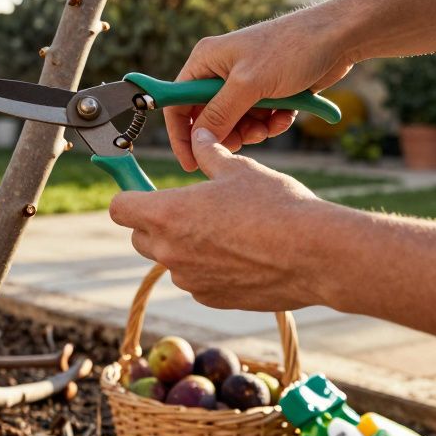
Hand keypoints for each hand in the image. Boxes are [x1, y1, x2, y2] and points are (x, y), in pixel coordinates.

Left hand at [110, 128, 354, 311]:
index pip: (120, 208)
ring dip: (185, 247)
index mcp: (167, 214)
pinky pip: (197, 281)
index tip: (145, 191)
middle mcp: (170, 251)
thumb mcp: (239, 170)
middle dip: (155, 223)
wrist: (316, 254)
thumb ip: (210, 155)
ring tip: (227, 231)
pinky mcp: (213, 299)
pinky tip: (242, 255)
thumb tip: (199, 137)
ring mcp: (190, 280)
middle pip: (140, 237)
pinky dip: (208, 269)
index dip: (130, 197)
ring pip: (171, 260)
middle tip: (190, 208)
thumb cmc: (276, 205)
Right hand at [164, 8, 354, 171]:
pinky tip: (287, 115)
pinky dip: (272, 123)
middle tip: (247, 140)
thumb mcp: (249, 84)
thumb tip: (198, 140)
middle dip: (228, 133)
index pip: (178, 102)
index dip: (182, 133)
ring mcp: (246, 82)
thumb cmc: (290, 49)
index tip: (192, 161)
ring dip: (254, 131)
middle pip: (209, 118)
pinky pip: (259, 119)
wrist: (338, 38)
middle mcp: (221, 71)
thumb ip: (220, 113)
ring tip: (271, 125)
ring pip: (236, 123)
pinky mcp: (268, 91)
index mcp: (206, 60)